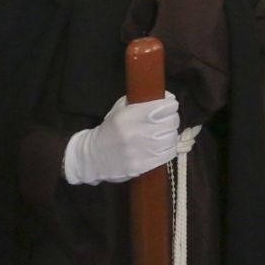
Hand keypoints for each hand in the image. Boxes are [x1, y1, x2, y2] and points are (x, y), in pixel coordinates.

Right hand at [63, 93, 179, 184]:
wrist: (92, 157)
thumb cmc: (109, 130)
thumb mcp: (120, 109)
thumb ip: (141, 101)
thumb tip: (166, 98)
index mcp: (129, 116)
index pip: (165, 107)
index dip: (170, 105)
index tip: (169, 105)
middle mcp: (136, 133)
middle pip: (171, 122)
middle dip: (172, 118)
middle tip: (166, 120)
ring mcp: (140, 151)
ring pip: (172, 138)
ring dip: (170, 134)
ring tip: (163, 133)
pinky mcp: (143, 166)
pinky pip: (168, 154)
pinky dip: (168, 148)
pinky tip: (161, 146)